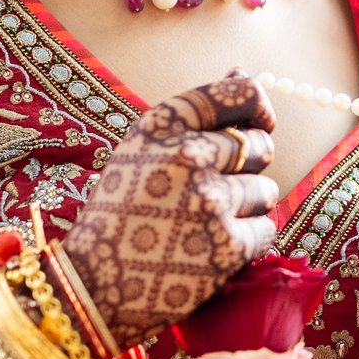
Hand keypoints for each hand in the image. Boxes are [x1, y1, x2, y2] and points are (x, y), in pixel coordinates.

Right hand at [62, 75, 278, 343]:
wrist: (92, 287)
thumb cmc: (121, 212)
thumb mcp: (142, 150)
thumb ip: (194, 114)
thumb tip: (242, 71)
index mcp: (161, 126)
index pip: (239, 93)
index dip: (258, 108)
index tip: (259, 124)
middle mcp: (186, 155)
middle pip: (259, 146)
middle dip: (248, 167)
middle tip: (212, 190)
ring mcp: (208, 201)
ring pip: (266, 190)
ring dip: (246, 208)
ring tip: (203, 224)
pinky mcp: (226, 245)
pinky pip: (266, 229)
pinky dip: (248, 241)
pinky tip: (210, 248)